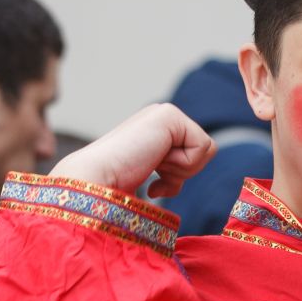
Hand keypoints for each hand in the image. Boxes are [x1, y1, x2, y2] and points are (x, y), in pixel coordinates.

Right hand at [50, 103, 214, 198]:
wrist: (95, 181)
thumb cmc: (115, 188)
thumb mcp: (148, 178)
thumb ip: (167, 173)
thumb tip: (174, 183)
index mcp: (157, 130)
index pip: (196, 156)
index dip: (179, 178)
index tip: (153, 185)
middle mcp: (162, 116)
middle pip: (205, 152)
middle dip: (182, 173)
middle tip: (152, 172)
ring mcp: (165, 113)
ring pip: (206, 150)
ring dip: (180, 169)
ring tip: (150, 164)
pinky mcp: (169, 115)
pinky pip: (203, 147)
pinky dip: (182, 164)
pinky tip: (153, 160)